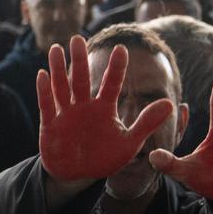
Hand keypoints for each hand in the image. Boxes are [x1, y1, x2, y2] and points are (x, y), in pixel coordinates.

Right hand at [38, 36, 173, 184]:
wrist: (78, 175)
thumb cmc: (104, 157)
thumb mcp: (129, 142)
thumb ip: (147, 122)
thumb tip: (170, 103)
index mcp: (105, 108)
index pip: (112, 84)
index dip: (116, 68)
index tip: (121, 49)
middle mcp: (85, 106)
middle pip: (82, 79)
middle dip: (79, 60)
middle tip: (78, 38)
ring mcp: (66, 114)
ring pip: (62, 87)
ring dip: (58, 69)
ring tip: (56, 48)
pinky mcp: (51, 125)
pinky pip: (47, 105)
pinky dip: (44, 91)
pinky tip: (42, 74)